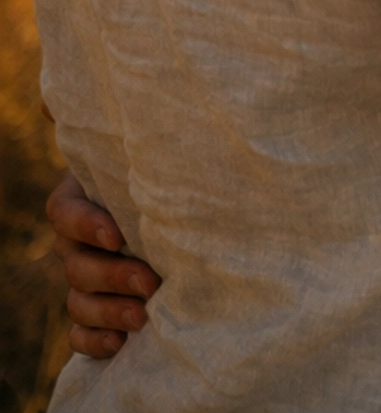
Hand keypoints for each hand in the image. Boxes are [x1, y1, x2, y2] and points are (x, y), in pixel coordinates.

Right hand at [47, 173, 159, 357]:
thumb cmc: (165, 180)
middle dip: (113, 276)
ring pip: (78, 302)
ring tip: (142, 316)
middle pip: (76, 265)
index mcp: (79, 201)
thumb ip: (153, 176)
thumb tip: (183, 171)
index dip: (85, 226)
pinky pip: (78, 334)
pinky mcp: (91, 314)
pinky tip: (119, 342)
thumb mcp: (154, 172)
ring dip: (109, 312)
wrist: (176, 213)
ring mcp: (81, 281)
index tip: (117, 236)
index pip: (64, 212)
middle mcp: (75, 244)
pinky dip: (95, 341)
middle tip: (149, 282)